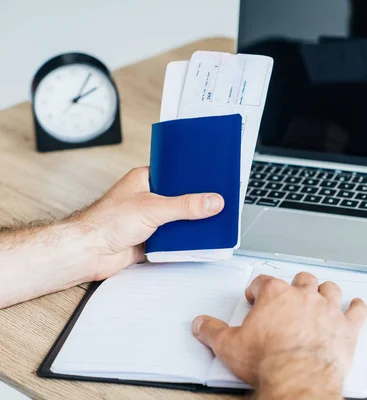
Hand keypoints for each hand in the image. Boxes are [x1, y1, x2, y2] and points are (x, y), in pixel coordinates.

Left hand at [70, 167, 223, 279]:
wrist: (88, 252)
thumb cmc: (105, 221)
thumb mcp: (153, 208)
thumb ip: (185, 205)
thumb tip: (211, 201)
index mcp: (145, 180)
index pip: (176, 174)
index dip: (194, 178)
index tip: (213, 181)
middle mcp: (147, 198)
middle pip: (180, 199)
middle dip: (195, 205)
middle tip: (215, 204)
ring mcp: (149, 219)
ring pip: (178, 220)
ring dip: (189, 225)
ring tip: (209, 223)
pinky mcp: (150, 239)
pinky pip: (174, 239)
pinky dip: (183, 241)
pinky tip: (194, 241)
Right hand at [192, 272, 366, 398]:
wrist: (298, 378)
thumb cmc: (268, 361)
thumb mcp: (229, 346)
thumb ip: (212, 331)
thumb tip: (202, 324)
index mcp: (275, 295)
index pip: (263, 282)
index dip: (257, 288)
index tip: (255, 295)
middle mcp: (303, 296)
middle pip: (301, 280)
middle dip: (295, 286)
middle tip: (290, 295)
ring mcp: (327, 309)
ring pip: (329, 289)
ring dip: (325, 291)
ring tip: (321, 296)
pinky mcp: (346, 327)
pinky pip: (356, 310)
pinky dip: (357, 308)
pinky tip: (356, 306)